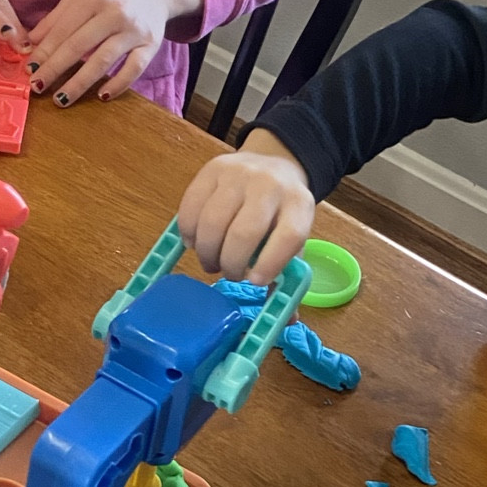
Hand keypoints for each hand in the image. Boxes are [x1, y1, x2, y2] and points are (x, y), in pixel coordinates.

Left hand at [27, 0, 202, 104]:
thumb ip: (58, 16)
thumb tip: (32, 42)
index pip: (63, 29)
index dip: (44, 52)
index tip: (29, 70)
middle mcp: (115, 12)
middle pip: (79, 46)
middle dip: (55, 69)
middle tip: (37, 87)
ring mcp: (135, 30)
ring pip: (103, 61)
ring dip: (79, 83)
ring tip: (61, 99)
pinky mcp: (152, 44)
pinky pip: (134, 69)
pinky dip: (118, 84)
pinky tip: (102, 95)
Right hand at [178, 129, 314, 283]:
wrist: (273, 165)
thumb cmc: (282, 214)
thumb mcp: (293, 238)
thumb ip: (288, 276)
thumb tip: (285, 320)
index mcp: (298, 206)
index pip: (288, 237)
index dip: (270, 264)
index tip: (254, 283)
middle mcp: (270, 186)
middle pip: (244, 233)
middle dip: (231, 264)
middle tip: (228, 275)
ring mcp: (238, 175)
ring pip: (212, 222)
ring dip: (207, 252)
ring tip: (212, 261)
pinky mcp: (211, 170)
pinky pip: (190, 208)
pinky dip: (188, 233)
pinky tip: (196, 242)